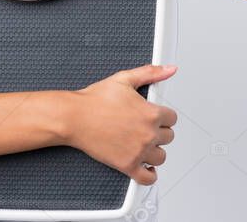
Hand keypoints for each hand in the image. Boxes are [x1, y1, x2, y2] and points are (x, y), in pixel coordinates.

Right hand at [64, 64, 178, 184]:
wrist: (74, 117)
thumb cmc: (94, 99)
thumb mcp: (124, 79)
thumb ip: (150, 73)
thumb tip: (169, 69)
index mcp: (151, 113)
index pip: (172, 119)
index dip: (163, 116)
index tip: (154, 116)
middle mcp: (148, 134)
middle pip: (168, 137)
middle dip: (158, 132)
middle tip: (143, 127)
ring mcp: (139, 151)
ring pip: (161, 157)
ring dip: (154, 151)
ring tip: (142, 144)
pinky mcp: (127, 165)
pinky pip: (148, 177)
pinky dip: (149, 174)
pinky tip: (145, 166)